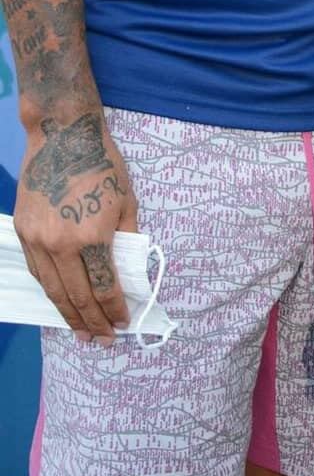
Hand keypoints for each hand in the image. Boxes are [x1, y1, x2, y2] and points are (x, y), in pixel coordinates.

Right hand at [14, 110, 137, 342]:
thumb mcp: (127, 201)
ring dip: (66, 313)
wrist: (62, 135)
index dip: (113, 310)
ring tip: (80, 331)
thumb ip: (127, 239)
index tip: (122, 324)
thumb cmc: (103, 164)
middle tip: (102, 340)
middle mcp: (60, 245)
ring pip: (51, 288)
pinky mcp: (22, 231)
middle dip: (91, 322)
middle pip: (75, 295)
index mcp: (91, 237)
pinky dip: (49, 289)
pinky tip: (59, 300)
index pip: (103, 287)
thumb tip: (129, 271)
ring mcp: (36, 239)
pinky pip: (36, 270)